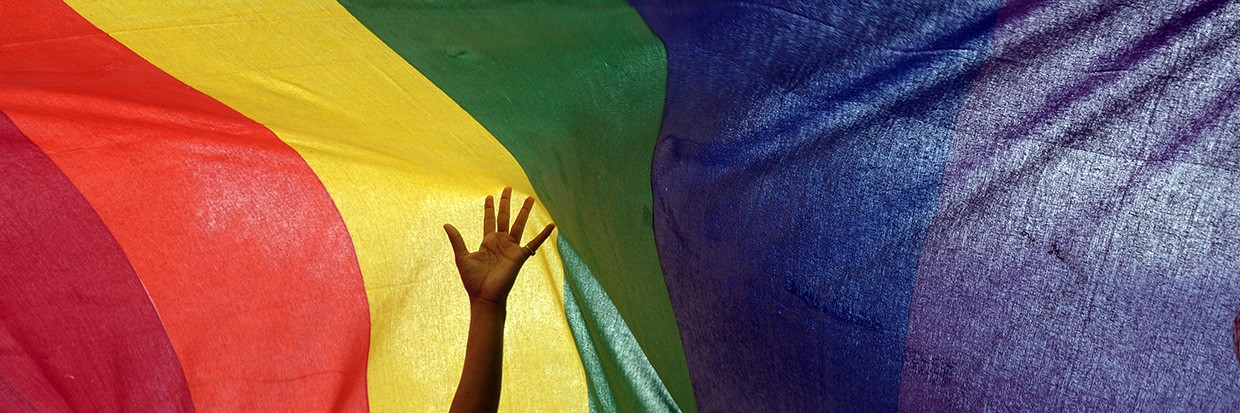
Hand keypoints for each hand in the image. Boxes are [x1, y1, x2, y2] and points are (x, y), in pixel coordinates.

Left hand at [444, 187, 554, 306]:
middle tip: (508, 188)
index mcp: (487, 242)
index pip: (489, 220)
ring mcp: (511, 248)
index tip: (490, 196)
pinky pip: (534, 243)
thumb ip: (456, 239)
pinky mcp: (520, 256)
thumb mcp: (462, 256)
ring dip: (524, 212)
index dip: (489, 208)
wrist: (484, 296)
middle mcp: (501, 242)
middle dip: (506, 203)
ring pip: (519, 224)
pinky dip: (544, 234)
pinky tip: (552, 225)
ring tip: (530, 198)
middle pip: (505, 217)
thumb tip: (446, 224)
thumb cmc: (473, 280)